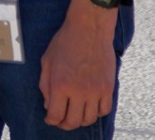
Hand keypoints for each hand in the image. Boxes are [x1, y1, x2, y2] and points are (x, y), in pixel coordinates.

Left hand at [39, 0, 118, 129]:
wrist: (89, 29)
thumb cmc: (65, 42)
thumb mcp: (47, 61)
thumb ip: (46, 85)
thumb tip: (49, 105)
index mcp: (61, 85)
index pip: (56, 115)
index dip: (51, 121)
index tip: (50, 119)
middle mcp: (80, 91)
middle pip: (74, 121)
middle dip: (65, 124)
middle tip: (61, 121)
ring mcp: (96, 91)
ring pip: (90, 119)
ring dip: (81, 120)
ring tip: (75, 114)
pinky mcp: (108, 88)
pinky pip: (105, 110)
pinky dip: (97, 112)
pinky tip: (90, 106)